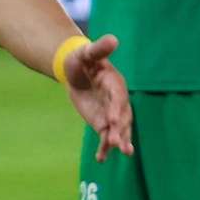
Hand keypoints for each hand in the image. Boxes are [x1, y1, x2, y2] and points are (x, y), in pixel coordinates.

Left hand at [64, 35, 132, 153]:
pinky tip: (102, 160)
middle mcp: (117, 101)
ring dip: (119, 140)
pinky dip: (104, 148)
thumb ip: (99, 49)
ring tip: (122, 152)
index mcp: (115, 84)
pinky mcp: (102, 122)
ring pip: (118, 129)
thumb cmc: (82, 59)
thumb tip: (113, 39)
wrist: (77, 71)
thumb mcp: (87, 53)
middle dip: (121, 130)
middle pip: (122, 117)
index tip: (113, 120)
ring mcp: (111, 113)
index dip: (117, 109)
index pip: (118, 98)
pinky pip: (105, 136)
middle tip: (118, 144)